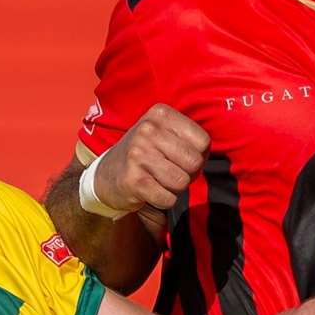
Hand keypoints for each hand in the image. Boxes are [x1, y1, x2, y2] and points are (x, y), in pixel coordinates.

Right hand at [95, 103, 209, 213]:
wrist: (105, 175)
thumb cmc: (144, 154)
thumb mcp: (164, 133)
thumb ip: (189, 138)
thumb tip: (208, 156)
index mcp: (160, 114)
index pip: (203, 141)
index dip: (197, 155)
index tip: (179, 157)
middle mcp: (148, 130)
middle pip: (194, 162)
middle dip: (188, 173)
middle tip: (169, 171)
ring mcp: (138, 154)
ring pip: (182, 182)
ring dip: (174, 188)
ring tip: (158, 180)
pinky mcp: (133, 180)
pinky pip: (168, 198)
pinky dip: (163, 200)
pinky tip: (150, 191)